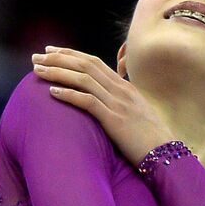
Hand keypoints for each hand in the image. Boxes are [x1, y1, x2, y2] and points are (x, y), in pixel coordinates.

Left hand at [31, 46, 174, 167]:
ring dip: (58, 73)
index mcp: (125, 87)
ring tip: (38, 71)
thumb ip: (120, 104)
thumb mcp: (135, 115)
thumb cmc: (150, 140)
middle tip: (36, 57)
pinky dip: (69, 94)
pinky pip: (88, 102)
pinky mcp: (115, 120)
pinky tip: (52, 93)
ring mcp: (119, 104)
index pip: (93, 62)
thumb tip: (104, 105)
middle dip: (58, 58)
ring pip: (83, 79)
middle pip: (85, 65)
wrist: (168, 154)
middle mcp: (121, 90)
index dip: (71, 54)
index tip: (51, 51)